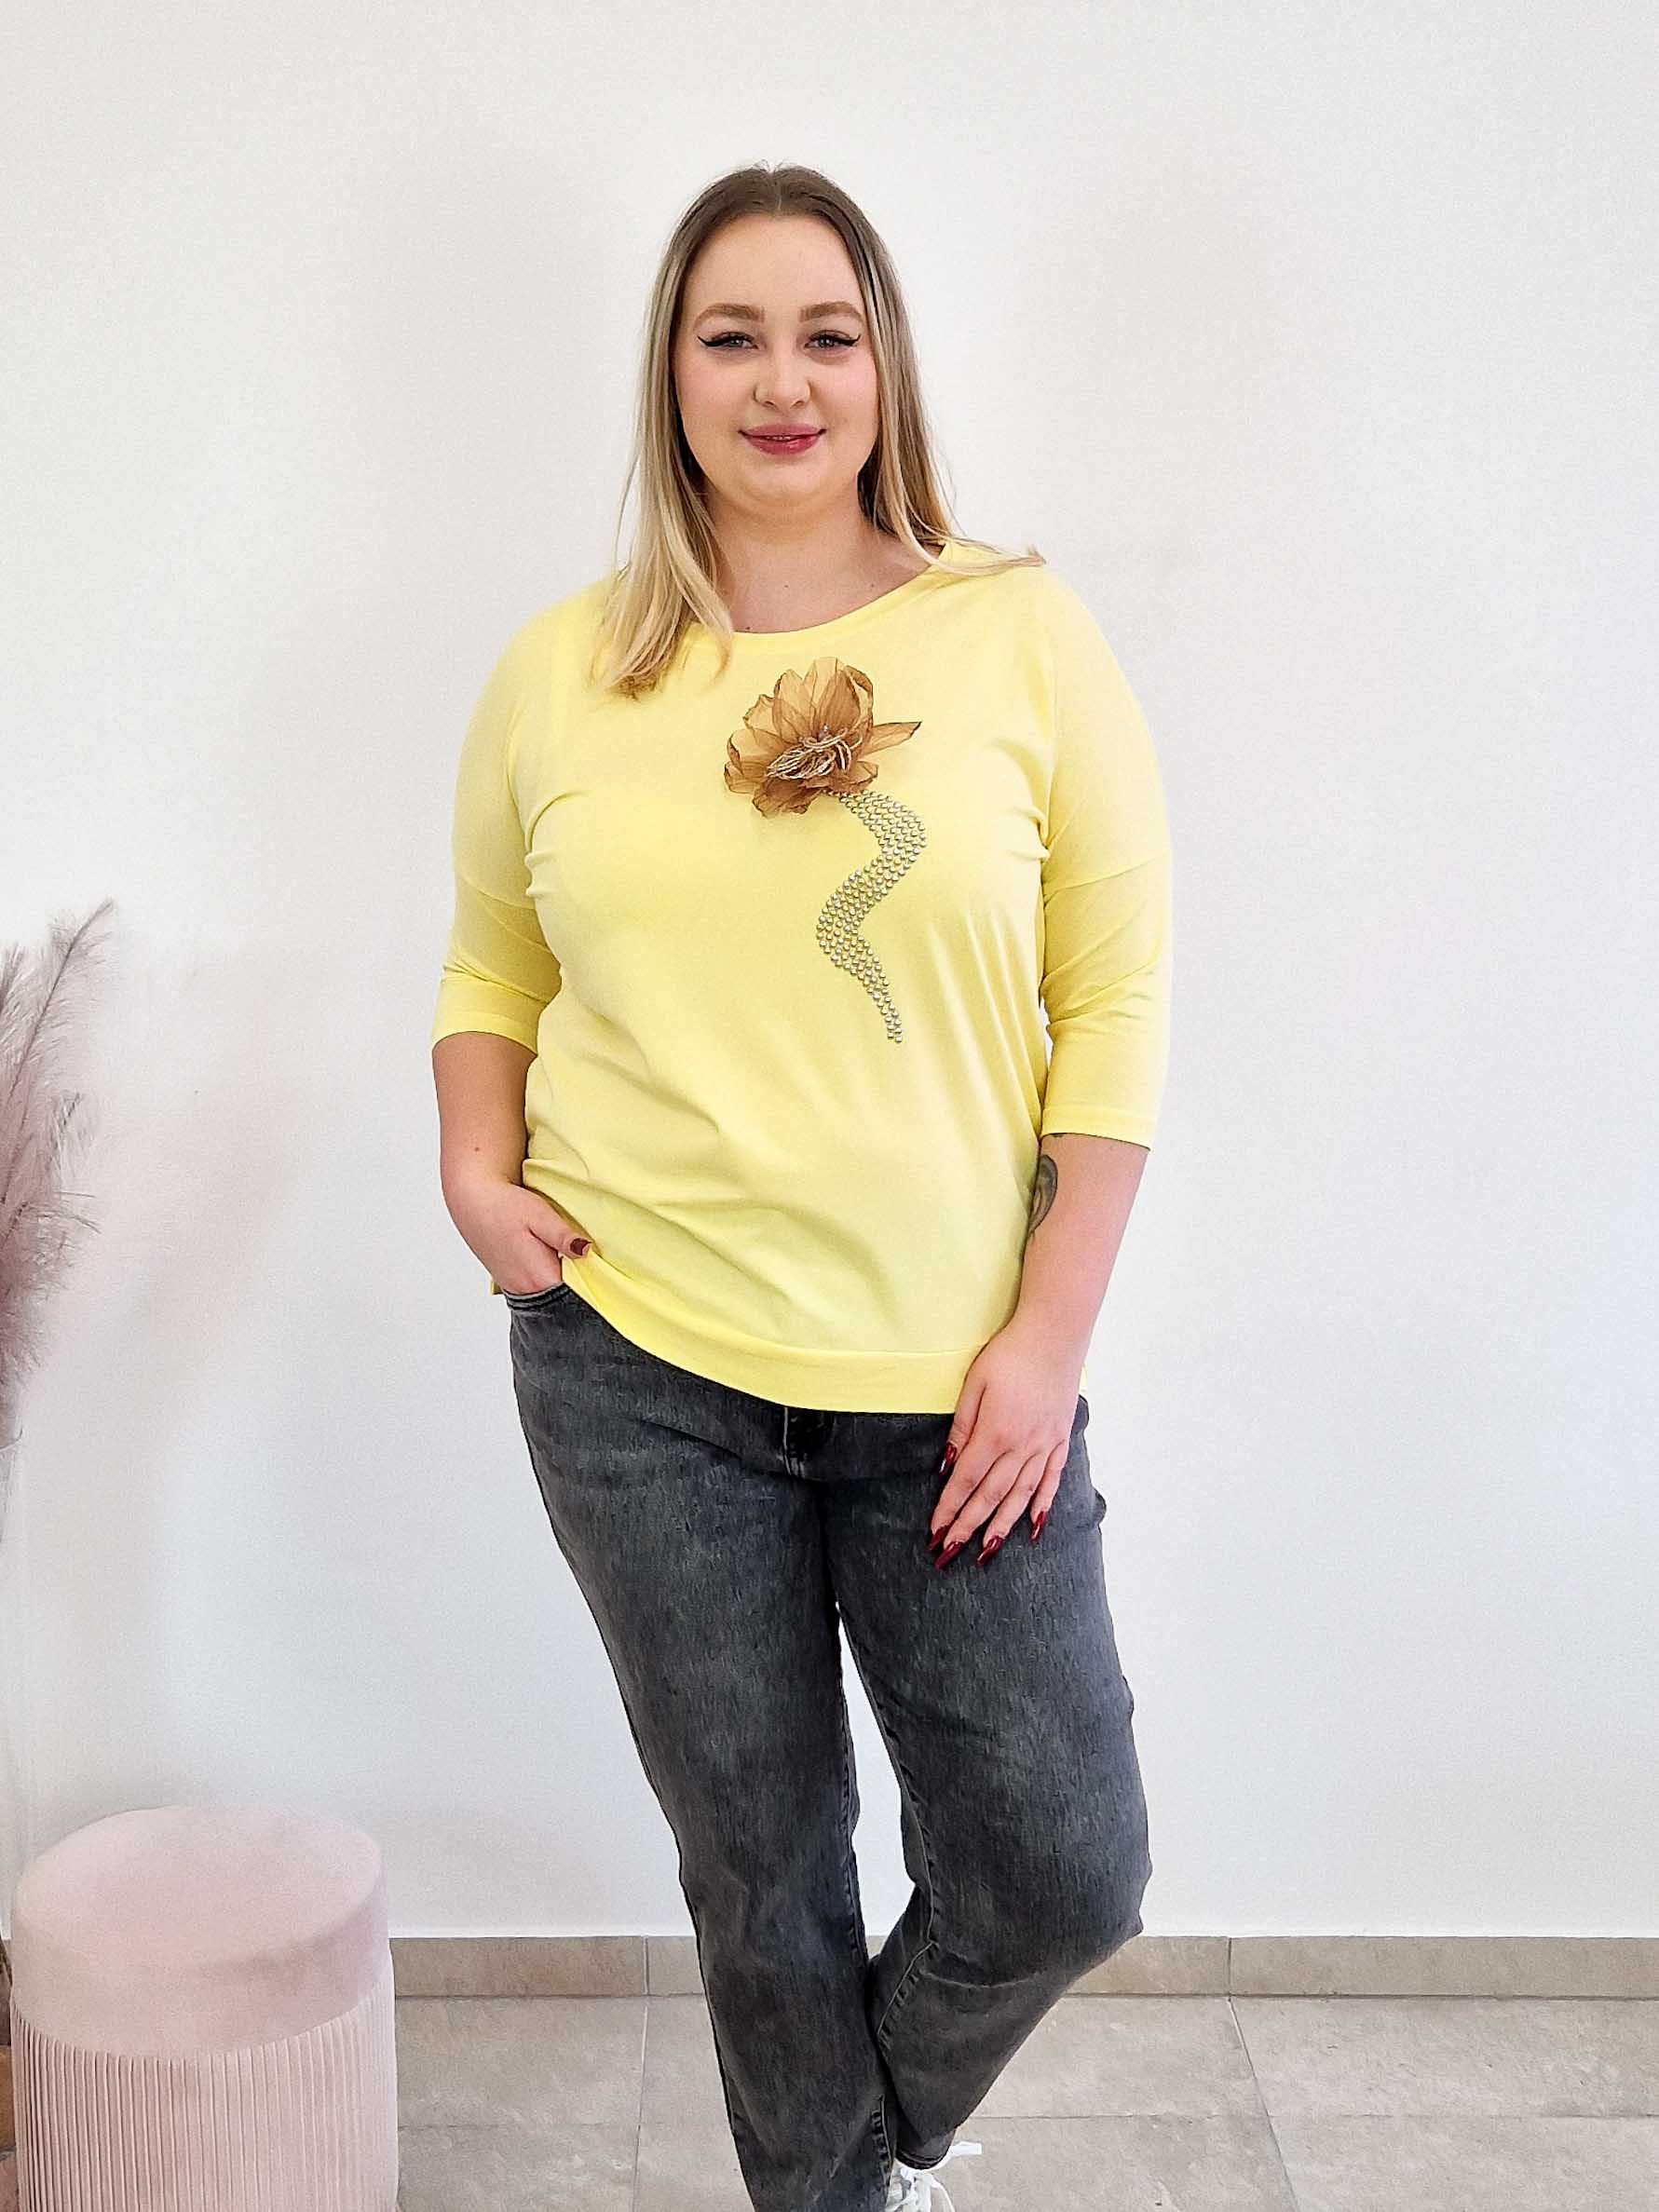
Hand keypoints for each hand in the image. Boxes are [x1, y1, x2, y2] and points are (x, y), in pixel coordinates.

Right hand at [444, 1174, 592, 1296]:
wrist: (472, 1201)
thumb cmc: (505, 1205)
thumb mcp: (540, 1215)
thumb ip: (563, 1236)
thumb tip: (587, 1251)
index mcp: (538, 1277)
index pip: (575, 1297)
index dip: (594, 1289)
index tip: (609, 1278)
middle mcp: (526, 1289)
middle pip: (563, 1301)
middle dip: (582, 1290)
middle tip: (600, 1272)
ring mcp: (516, 1288)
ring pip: (550, 1297)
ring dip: (566, 1286)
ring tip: (581, 1268)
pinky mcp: (511, 1282)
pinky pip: (538, 1291)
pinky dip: (550, 1283)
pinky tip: (557, 1267)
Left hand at [928, 1314, 1084, 1565]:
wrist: (1055, 1335)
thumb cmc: (1009, 1355)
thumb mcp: (974, 1385)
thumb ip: (961, 1427)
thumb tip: (947, 1466)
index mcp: (995, 1433)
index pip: (966, 1481)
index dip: (949, 1509)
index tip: (935, 1532)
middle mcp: (1022, 1447)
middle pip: (991, 1496)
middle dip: (968, 1526)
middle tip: (951, 1552)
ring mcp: (1045, 1445)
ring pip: (1020, 1496)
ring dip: (1002, 1525)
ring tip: (987, 1549)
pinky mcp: (1060, 1440)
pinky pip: (1051, 1480)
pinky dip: (1041, 1505)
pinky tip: (1032, 1525)